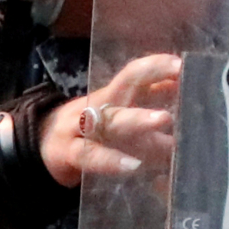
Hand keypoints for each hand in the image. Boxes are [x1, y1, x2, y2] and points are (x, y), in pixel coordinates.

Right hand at [41, 53, 180, 187]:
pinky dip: (110, 160)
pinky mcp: (69, 153)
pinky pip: (90, 155)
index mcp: (112, 95)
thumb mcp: (119, 114)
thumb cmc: (92, 131)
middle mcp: (97, 105)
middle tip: (182, 80)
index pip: (134, 74)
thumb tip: (188, 92)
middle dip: (150, 78)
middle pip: (123, 86)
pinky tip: (132, 165)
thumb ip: (151, 105)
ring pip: (108, 119)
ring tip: (164, 119)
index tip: (183, 64)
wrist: (41, 147)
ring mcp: (80, 127)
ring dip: (137, 119)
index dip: (157, 66)